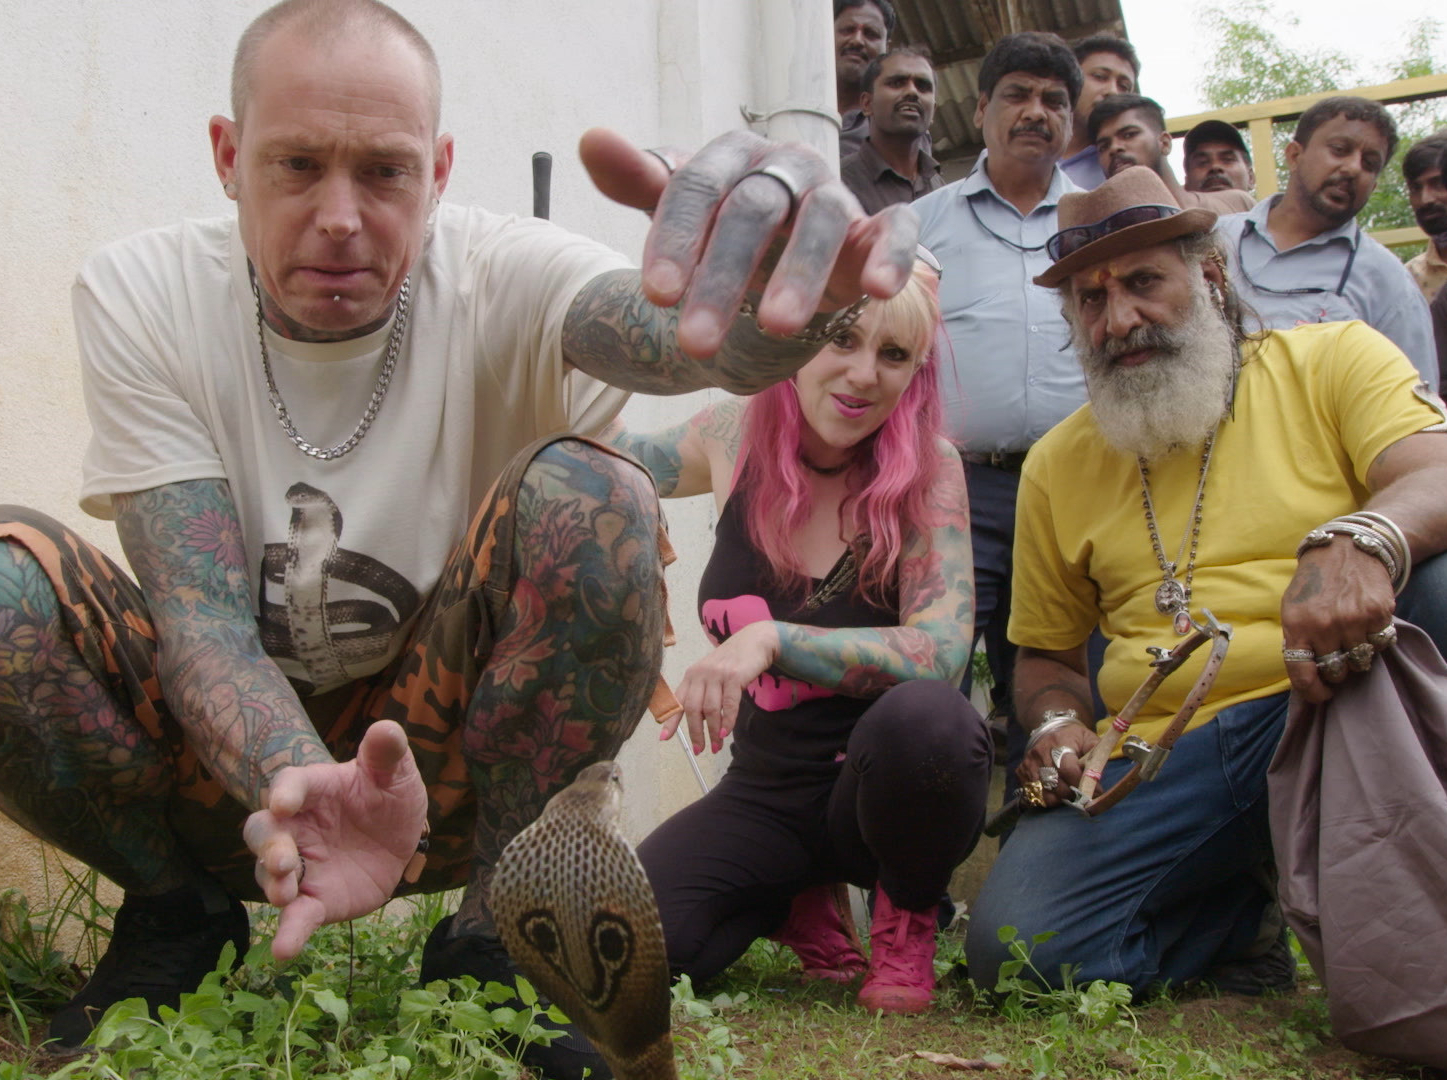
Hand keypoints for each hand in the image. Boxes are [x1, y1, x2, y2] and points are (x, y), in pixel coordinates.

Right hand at [243, 720, 427, 960]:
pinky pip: (297, 916)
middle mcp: (297, 828)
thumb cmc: (388, 796)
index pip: (290, 785)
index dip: (285, 792)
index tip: (285, 802)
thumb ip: (387, 753)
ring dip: (272, 885)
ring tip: (283, 895)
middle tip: (282, 859)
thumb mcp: (395, 773)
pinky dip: (289, 933)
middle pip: (264, 832)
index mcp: (314, 789)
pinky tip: (282, 954)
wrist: (400, 838)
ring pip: (271, 875)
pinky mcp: (314, 898)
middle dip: (267, 846)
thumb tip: (386, 728)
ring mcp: (302, 865)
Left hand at [579, 128, 918, 356]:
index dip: (677, 240)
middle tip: (694, 342)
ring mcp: (834, 195)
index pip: (699, 187)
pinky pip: (896, 230)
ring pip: (821, 222)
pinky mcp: (876, 228)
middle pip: (754, 211)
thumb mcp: (677, 213)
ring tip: (777, 329)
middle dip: (723, 278)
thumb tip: (590, 140)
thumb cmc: (721, 234)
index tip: (655, 297)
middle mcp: (787, 165)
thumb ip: (638, 182)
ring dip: (799, 275)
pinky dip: (892, 255)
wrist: (776, 260)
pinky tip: (879, 290)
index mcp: (733, 155)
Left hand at [666, 621, 779, 753]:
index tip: (664, 738)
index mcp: (691, 675)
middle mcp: (701, 674)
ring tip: (716, 746)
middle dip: (695, 733)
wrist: (754, 641)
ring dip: (713, 732)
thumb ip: (704, 695)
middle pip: (693, 709)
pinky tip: (726, 732)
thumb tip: (700, 722)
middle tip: (699, 750)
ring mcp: (717, 674)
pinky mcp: (735, 676)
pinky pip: (729, 704)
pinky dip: (727, 721)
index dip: (670, 720)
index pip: (677, 701)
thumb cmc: (731, 663)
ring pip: (711, 709)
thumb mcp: (711, 676)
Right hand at [1016, 722, 1098, 808]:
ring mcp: (1029, 762)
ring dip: (1059, 799)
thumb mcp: (1089, 740)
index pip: (1068, 769)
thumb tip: (1097, 781)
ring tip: (1069, 796)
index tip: (1095, 792)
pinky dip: (1046, 798)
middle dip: (1072, 795)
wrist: (1051, 731)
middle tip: (1083, 797)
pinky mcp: (1021, 771)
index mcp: (1059, 742)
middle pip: (1056, 784)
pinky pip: (1033, 794)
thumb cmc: (1074, 739)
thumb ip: (1096, 757)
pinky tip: (1056, 794)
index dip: (1082, 783)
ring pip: (1044, 792)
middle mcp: (1040, 752)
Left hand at [1281, 538, 1395, 703]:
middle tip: (1338, 656)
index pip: (1302, 673)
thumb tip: (1303, 673)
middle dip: (1337, 670)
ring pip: (1360, 661)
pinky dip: (1374, 640)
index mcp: (1296, 625)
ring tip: (1351, 637)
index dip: (1313, 691)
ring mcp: (1353, 620)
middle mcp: (1325, 625)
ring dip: (1357, 655)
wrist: (1344, 549)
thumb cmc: (1314, 583)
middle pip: (1336, 671)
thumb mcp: (1291, 608)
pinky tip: (1366, 623)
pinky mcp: (1378, 614)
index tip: (1322, 694)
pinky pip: (1380, 644)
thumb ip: (1295, 639)